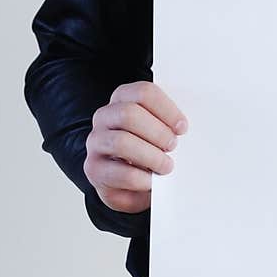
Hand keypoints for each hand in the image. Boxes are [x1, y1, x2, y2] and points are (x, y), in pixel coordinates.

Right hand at [83, 80, 189, 213]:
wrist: (130, 183)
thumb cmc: (148, 150)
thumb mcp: (159, 132)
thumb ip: (168, 123)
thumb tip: (182, 128)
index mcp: (123, 98)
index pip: (143, 93)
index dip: (166, 110)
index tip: (182, 128)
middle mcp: (104, 116)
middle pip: (129, 114)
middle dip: (157, 132)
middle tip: (172, 146)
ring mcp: (96, 142)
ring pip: (122, 142)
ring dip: (150, 156)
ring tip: (165, 165)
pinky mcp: (94, 168)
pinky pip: (120, 172)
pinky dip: (142, 178)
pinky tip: (151, 181)